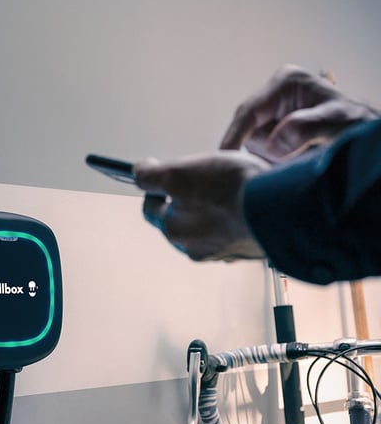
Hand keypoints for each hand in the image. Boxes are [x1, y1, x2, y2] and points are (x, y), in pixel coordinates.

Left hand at [135, 151, 269, 261]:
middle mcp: (195, 247)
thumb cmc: (233, 191)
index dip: (156, 188)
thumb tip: (138, 172)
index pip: (151, 209)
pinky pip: (236, 231)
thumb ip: (152, 176)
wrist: (283, 209)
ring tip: (231, 189)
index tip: (164, 175)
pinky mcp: (250, 249)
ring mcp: (224, 251)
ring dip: (215, 210)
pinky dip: (238, 218)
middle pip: (181, 220)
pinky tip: (249, 203)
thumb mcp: (180, 174)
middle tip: (205, 180)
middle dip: (188, 200)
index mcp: (174, 229)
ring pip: (209, 227)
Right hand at [220, 64, 378, 161]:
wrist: (366, 137)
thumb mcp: (336, 124)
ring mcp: (272, 110)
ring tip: (298, 157)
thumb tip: (274, 144)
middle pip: (246, 127)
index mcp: (286, 82)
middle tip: (287, 160)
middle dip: (262, 147)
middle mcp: (274, 93)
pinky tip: (292, 158)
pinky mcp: (272, 126)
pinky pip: (259, 146)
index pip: (249, 111)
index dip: (234, 135)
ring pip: (251, 139)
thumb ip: (305, 129)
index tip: (224, 157)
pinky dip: (271, 158)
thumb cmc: (356, 125)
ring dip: (269, 155)